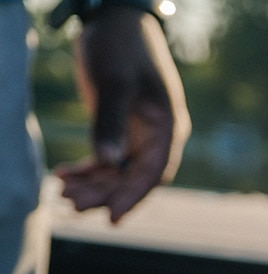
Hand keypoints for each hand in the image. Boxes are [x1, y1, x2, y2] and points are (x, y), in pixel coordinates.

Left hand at [54, 6, 190, 222]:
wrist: (115, 20)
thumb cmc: (120, 46)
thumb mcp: (114, 82)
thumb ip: (111, 121)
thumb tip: (109, 162)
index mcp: (166, 128)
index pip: (154, 173)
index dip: (134, 197)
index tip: (112, 219)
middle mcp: (156, 136)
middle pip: (133, 177)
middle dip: (104, 193)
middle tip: (71, 203)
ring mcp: (138, 133)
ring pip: (117, 171)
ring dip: (92, 185)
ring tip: (62, 192)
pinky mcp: (120, 127)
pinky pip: (106, 158)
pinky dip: (87, 169)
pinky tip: (63, 174)